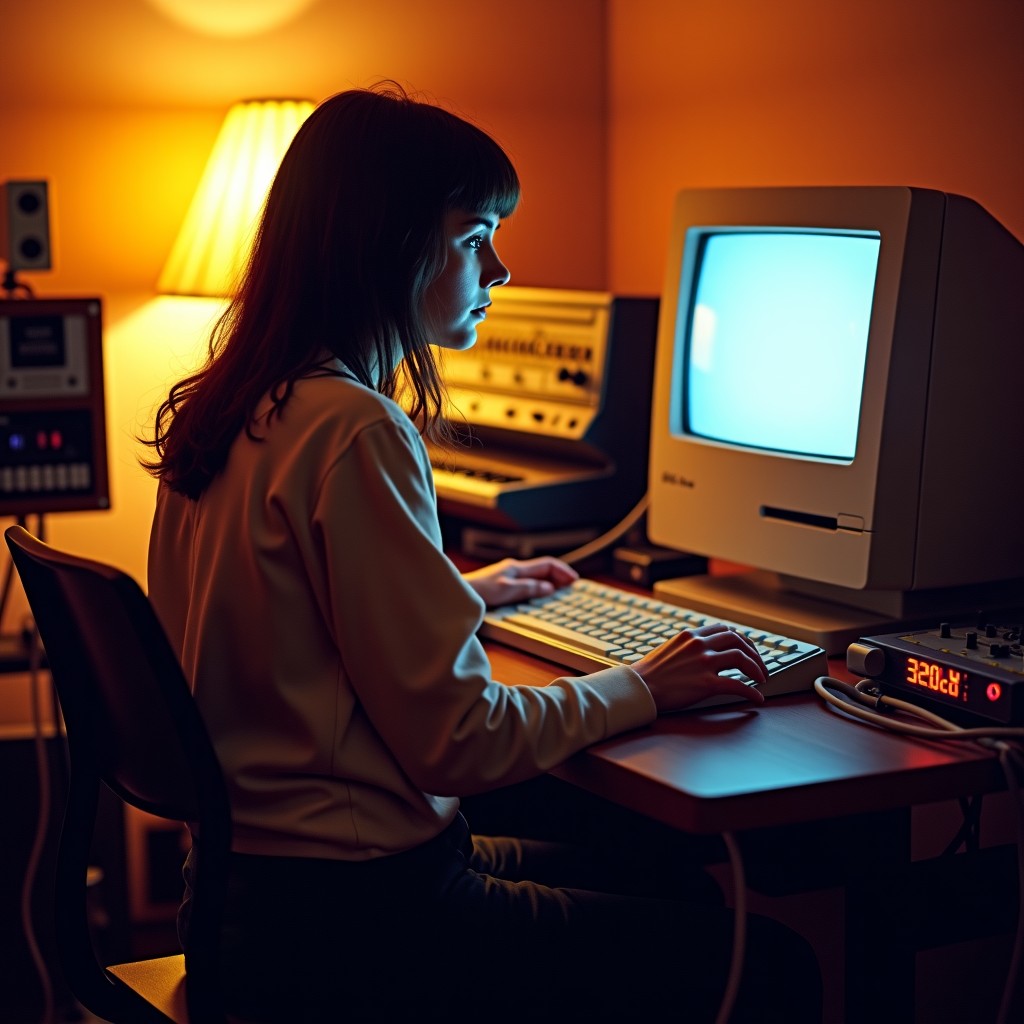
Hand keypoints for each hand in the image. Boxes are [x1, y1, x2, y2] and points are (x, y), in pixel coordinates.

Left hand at [462, 556, 578, 608]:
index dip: (563, 571)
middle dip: (560, 575)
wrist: (460, 591)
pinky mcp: (504, 582)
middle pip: (543, 568)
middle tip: (572, 586)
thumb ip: (529, 588)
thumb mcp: (507, 590)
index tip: (575, 580)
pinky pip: (529, 581)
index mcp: (517, 567)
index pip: (547, 564)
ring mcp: (509, 575)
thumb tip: (549, 587)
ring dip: (551, 580)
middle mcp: (515, 568)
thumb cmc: (480, 590)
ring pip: (536, 574)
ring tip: (562, 589)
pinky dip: (540, 585)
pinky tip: (541, 593)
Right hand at [633, 623, 767, 711]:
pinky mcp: (706, 683)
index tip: (748, 650)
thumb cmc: (649, 674)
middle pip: (738, 640)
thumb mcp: (669, 649)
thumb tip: (703, 653)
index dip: (741, 639)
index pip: (724, 630)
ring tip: (762, 679)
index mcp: (690, 635)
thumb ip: (687, 647)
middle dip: (754, 653)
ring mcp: (703, 663)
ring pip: (742, 658)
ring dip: (757, 669)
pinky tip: (757, 698)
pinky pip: (738, 685)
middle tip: (760, 666)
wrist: (637, 688)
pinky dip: (752, 692)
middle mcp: (699, 645)